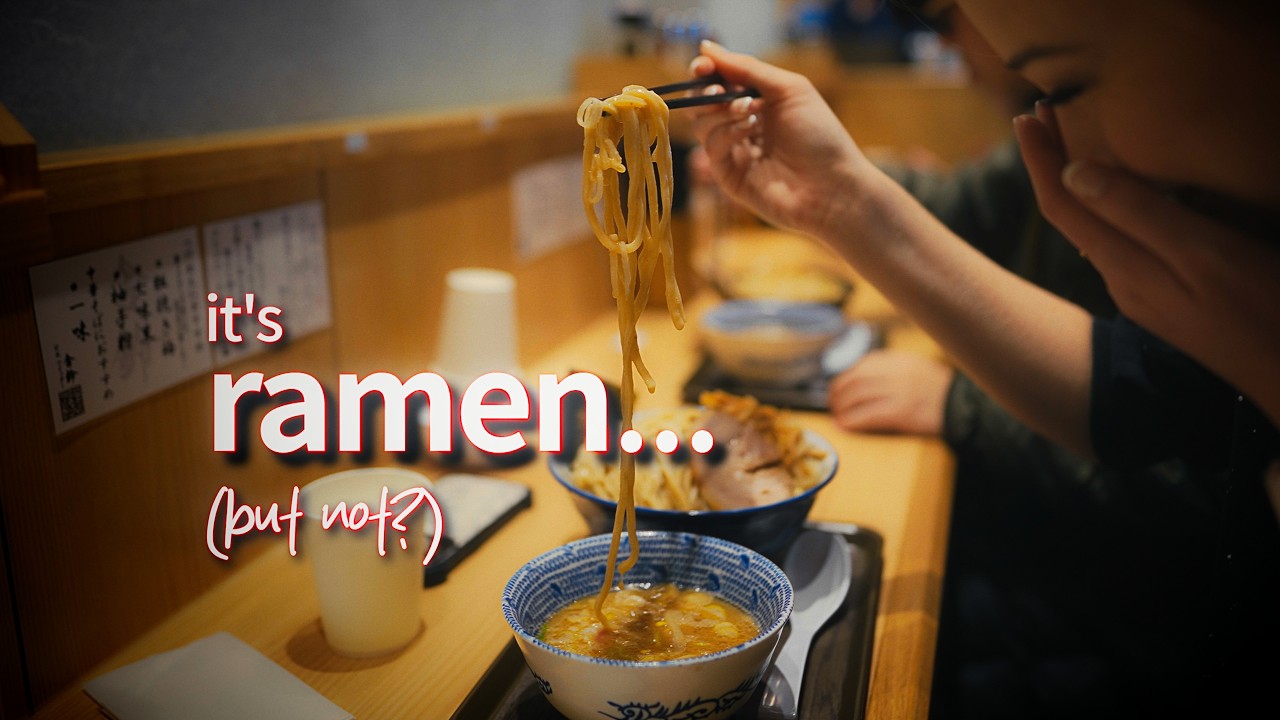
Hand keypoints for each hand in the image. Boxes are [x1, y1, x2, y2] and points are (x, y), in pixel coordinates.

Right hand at [688, 41, 870, 239]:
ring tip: (752, 112)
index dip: (704, 71)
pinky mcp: (729, 177)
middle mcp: (740, 124)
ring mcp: (733, 152)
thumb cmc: (820, 135)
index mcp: (755, 100)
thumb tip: (706, 47)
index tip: (703, 66)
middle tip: (720, 89)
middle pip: (700, 102)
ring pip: (701, 124)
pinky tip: (752, 132)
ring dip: (722, 111)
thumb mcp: (789, 89)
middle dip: (706, 91)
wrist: (833, 185)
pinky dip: (728, 133)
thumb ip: (747, 68)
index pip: (715, 81)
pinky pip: (712, 148)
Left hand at [827, 349, 953, 435]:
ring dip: (841, 407)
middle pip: (854, 379)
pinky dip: (851, 420)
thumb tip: (859, 379)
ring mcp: (899, 391)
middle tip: (832, 403)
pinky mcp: (901, 412)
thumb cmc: (938, 392)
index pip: (862, 364)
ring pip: (856, 396)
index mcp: (900, 360)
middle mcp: (897, 372)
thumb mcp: (916, 369)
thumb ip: (891, 370)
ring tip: (837, 415)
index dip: (844, 377)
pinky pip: (867, 415)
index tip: (838, 387)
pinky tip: (845, 425)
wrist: (962, 407)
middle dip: (837, 393)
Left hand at [1015, 104, 1279, 426]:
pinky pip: (1125, 239)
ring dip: (1078, 181)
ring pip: (1096, 226)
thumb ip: (1139, 213)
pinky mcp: (1172, 295)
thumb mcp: (1202, 253)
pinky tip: (1126, 189)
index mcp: (1125, 266)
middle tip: (1039, 114)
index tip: (1025, 115)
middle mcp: (1124, 279)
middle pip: (1071, 214)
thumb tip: (1072, 172)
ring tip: (1070, 140)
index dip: (1041, 158)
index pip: (1061, 205)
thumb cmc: (1262, 311)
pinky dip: (1112, 202)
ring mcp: (1147, 291)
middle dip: (1052, 164)